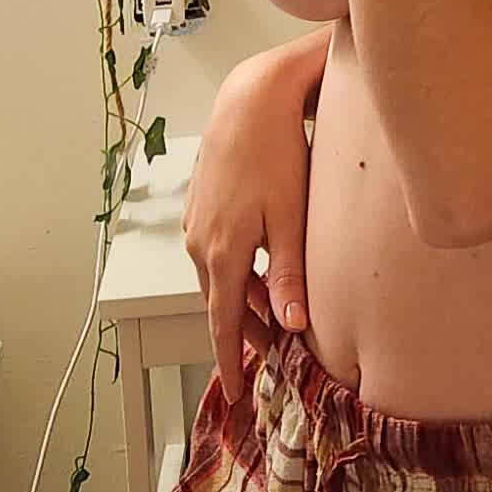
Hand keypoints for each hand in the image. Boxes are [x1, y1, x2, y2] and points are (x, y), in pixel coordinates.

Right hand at [182, 44, 317, 409]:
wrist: (250, 98)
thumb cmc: (275, 151)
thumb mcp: (289, 218)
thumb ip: (289, 274)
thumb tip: (293, 325)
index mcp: (221, 252)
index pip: (223, 323)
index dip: (230, 361)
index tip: (236, 394)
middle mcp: (200, 242)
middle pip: (220, 304)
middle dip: (241, 336)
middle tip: (267, 362)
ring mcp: (198, 222)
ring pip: (218, 278)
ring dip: (240, 304)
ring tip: (270, 323)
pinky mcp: (203, 204)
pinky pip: (216, 254)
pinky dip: (234, 274)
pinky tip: (256, 273)